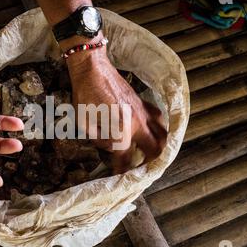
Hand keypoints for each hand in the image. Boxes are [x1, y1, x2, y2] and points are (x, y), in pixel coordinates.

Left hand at [66, 45, 166, 173]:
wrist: (92, 67)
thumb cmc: (84, 94)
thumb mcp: (83, 122)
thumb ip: (98, 140)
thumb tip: (110, 146)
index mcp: (121, 130)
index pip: (125, 158)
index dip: (122, 171)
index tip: (119, 178)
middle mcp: (137, 123)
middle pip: (154, 150)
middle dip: (149, 163)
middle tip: (140, 168)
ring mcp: (143, 112)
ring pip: (162, 134)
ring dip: (158, 147)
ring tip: (149, 153)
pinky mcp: (143, 102)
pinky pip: (158, 117)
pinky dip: (159, 127)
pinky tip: (151, 130)